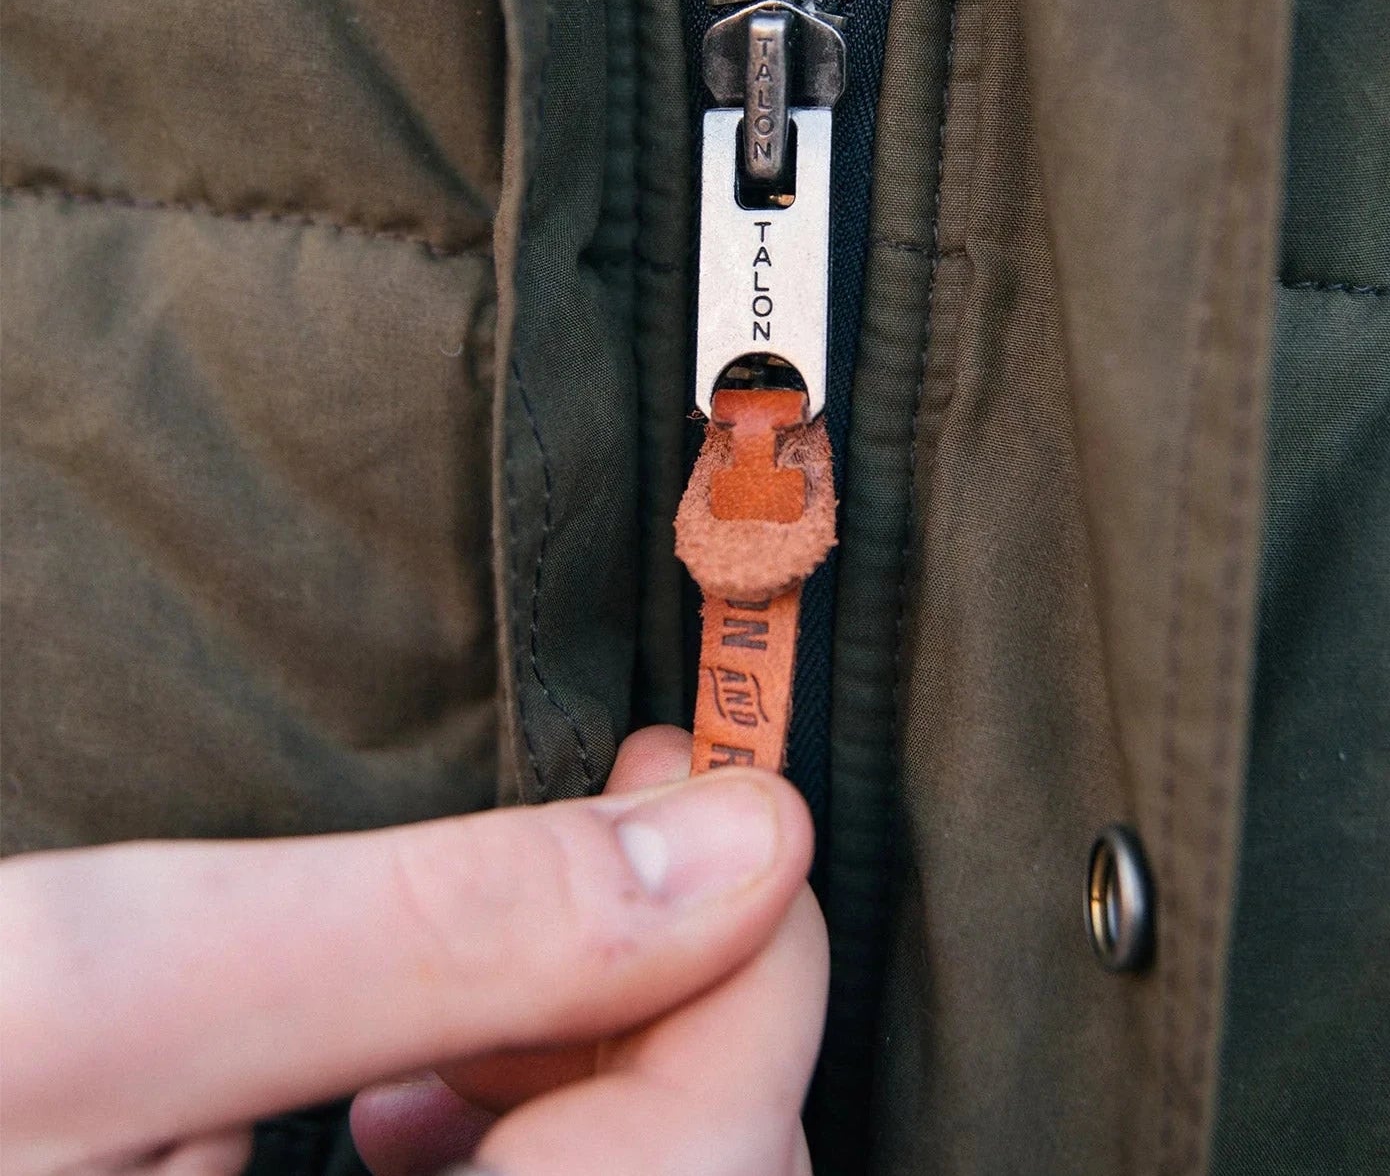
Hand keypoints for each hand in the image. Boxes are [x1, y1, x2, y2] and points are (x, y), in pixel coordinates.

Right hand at [0, 726, 824, 1175]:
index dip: (762, 946)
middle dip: (677, 988)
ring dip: (587, 1060)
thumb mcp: (97, 995)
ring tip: (492, 955)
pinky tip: (394, 1085)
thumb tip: (742, 839)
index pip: (726, 1154)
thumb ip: (444, 929)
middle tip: (633, 813)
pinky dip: (492, 1139)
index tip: (732, 781)